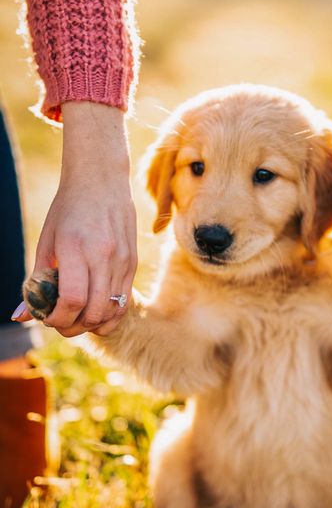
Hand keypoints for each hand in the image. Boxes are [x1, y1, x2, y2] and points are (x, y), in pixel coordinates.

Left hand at [14, 102, 136, 335]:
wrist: (101, 180)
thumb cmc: (68, 209)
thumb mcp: (47, 241)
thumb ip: (37, 280)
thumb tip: (21, 316)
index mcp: (75, 248)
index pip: (71, 300)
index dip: (57, 319)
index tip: (47, 318)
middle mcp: (102, 256)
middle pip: (93, 311)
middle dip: (73, 327)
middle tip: (60, 322)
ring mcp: (122, 260)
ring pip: (112, 310)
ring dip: (92, 323)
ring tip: (78, 318)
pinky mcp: (133, 263)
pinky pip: (125, 301)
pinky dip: (110, 314)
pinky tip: (96, 311)